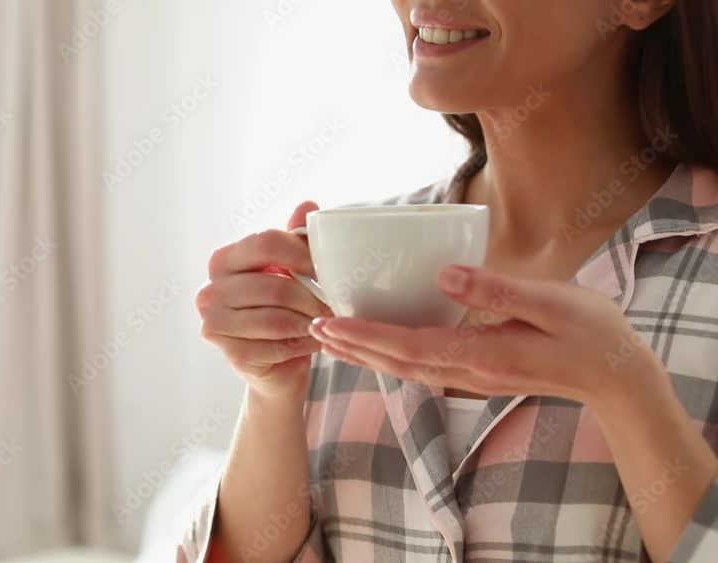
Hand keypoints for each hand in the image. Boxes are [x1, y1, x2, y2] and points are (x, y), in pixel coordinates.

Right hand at [196, 202, 332, 399]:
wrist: (278, 366)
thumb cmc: (285, 311)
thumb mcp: (292, 270)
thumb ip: (296, 238)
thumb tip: (306, 205)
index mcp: (222, 260)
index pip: (266, 243)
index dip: (303, 254)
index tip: (328, 268)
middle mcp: (209, 290)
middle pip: (275, 284)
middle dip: (312, 297)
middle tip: (334, 304)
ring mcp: (214, 323)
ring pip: (278, 318)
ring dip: (310, 322)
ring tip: (325, 323)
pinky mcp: (229, 354)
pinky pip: (277, 346)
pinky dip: (302, 345)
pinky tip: (311, 342)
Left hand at [308, 265, 668, 403]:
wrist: (617, 377)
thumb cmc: (590, 332)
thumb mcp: (551, 301)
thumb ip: (496, 290)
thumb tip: (443, 275)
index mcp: (483, 354)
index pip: (408, 346)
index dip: (364, 336)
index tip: (328, 324)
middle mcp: (468, 372)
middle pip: (396, 363)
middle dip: (351, 348)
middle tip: (312, 327)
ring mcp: (471, 378)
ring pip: (405, 370)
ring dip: (365, 356)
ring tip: (330, 338)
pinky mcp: (476, 374)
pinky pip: (422, 368)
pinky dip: (390, 357)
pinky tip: (376, 344)